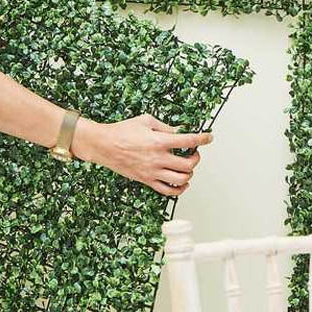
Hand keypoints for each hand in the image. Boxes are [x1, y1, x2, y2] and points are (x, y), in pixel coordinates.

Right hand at [72, 113, 211, 195]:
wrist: (103, 145)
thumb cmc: (122, 131)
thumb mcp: (146, 120)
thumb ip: (165, 126)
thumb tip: (178, 131)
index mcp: (159, 141)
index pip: (188, 141)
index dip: (203, 139)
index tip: (208, 137)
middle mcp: (158, 158)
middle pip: (188, 164)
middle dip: (196, 158)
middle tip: (195, 153)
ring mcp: (152, 171)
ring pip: (181, 179)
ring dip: (189, 173)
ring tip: (187, 166)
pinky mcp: (146, 180)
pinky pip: (168, 191)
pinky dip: (179, 189)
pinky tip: (182, 183)